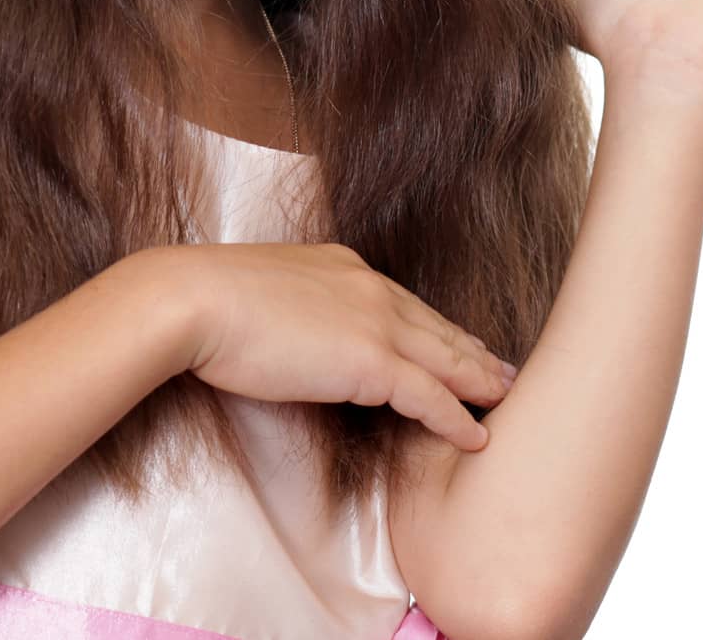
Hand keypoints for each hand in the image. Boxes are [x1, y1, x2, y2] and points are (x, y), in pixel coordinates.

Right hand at [173, 241, 515, 452]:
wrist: (196, 300)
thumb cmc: (211, 300)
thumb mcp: (266, 292)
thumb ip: (296, 307)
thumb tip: (293, 330)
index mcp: (344, 267)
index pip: (404, 303)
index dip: (436, 327)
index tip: (460, 342)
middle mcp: (369, 287)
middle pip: (436, 327)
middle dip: (473, 351)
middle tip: (504, 370)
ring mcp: (374, 321)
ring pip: (445, 359)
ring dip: (480, 382)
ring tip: (506, 399)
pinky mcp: (371, 360)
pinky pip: (430, 396)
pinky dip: (457, 418)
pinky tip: (477, 435)